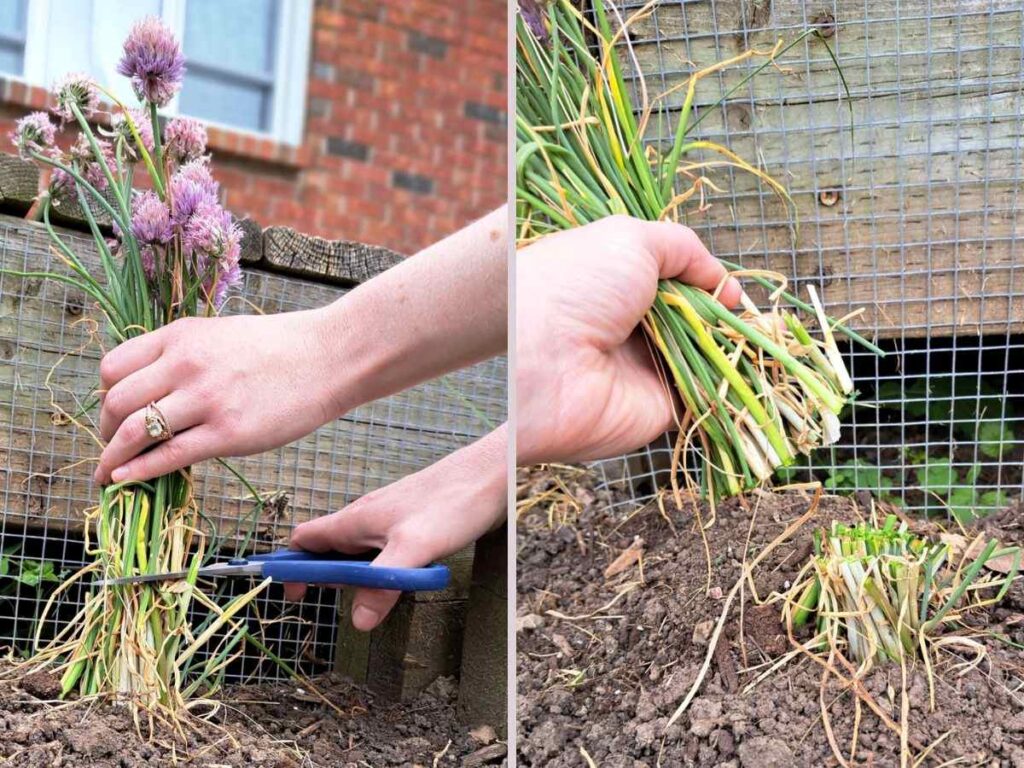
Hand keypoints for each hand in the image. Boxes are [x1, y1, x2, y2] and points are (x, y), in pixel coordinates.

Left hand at [94, 309, 340, 483]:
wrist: (330, 357)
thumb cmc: (282, 348)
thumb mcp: (222, 334)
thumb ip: (185, 354)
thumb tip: (155, 386)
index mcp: (181, 336)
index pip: (113, 367)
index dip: (105, 395)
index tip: (113, 412)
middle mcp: (186, 364)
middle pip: (115, 402)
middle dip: (104, 429)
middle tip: (112, 445)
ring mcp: (206, 399)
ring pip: (133, 431)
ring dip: (112, 455)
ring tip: (110, 471)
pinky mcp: (228, 433)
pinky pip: (167, 456)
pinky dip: (137, 471)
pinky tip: (125, 479)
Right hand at [284, 425, 506, 630]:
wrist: (490, 473)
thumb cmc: (452, 501)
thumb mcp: (413, 550)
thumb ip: (383, 584)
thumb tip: (358, 620)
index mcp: (355, 520)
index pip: (304, 541)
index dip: (292, 568)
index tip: (294, 595)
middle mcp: (367, 516)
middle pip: (330, 549)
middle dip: (326, 577)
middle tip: (336, 603)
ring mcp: (390, 517)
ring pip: (359, 549)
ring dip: (357, 574)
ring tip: (371, 597)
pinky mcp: (412, 521)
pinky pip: (384, 547)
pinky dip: (382, 566)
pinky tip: (401, 578)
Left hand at [515, 215, 740, 464]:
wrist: (540, 361)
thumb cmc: (576, 287)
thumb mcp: (630, 240)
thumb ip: (682, 249)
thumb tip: (720, 279)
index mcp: (623, 288)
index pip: (679, 286)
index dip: (709, 288)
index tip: (730, 293)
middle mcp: (634, 330)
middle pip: (698, 324)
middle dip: (724, 321)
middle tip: (742, 319)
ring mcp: (647, 372)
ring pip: (708, 361)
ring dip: (731, 352)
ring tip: (749, 343)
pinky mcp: (658, 411)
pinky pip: (704, 400)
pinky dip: (726, 389)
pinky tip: (743, 374)